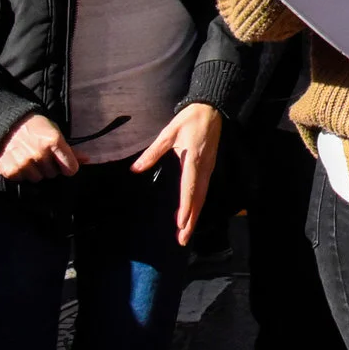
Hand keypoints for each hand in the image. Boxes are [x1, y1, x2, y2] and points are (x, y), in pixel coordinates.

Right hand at [0, 113, 80, 181]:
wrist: (7, 123)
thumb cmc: (35, 127)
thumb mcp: (55, 132)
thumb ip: (70, 149)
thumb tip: (87, 159)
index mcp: (54, 141)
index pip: (71, 168)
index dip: (68, 166)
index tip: (63, 162)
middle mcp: (39, 153)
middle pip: (53, 174)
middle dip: (49, 166)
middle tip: (41, 154)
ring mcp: (24, 162)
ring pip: (38, 178)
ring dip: (34, 171)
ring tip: (29, 157)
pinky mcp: (10, 170)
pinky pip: (22, 180)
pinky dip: (20, 173)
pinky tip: (18, 160)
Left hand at [133, 103, 223, 244]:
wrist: (213, 109)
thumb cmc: (190, 119)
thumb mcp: (169, 132)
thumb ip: (153, 152)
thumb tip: (135, 169)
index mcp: (192, 160)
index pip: (189, 189)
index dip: (185, 208)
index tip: (180, 224)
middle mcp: (203, 169)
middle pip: (198, 200)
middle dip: (191, 221)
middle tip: (182, 240)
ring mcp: (208, 169)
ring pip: (202, 197)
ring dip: (194, 216)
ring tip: (185, 233)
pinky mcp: (208, 168)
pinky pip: (203, 191)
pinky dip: (196, 205)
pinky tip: (189, 214)